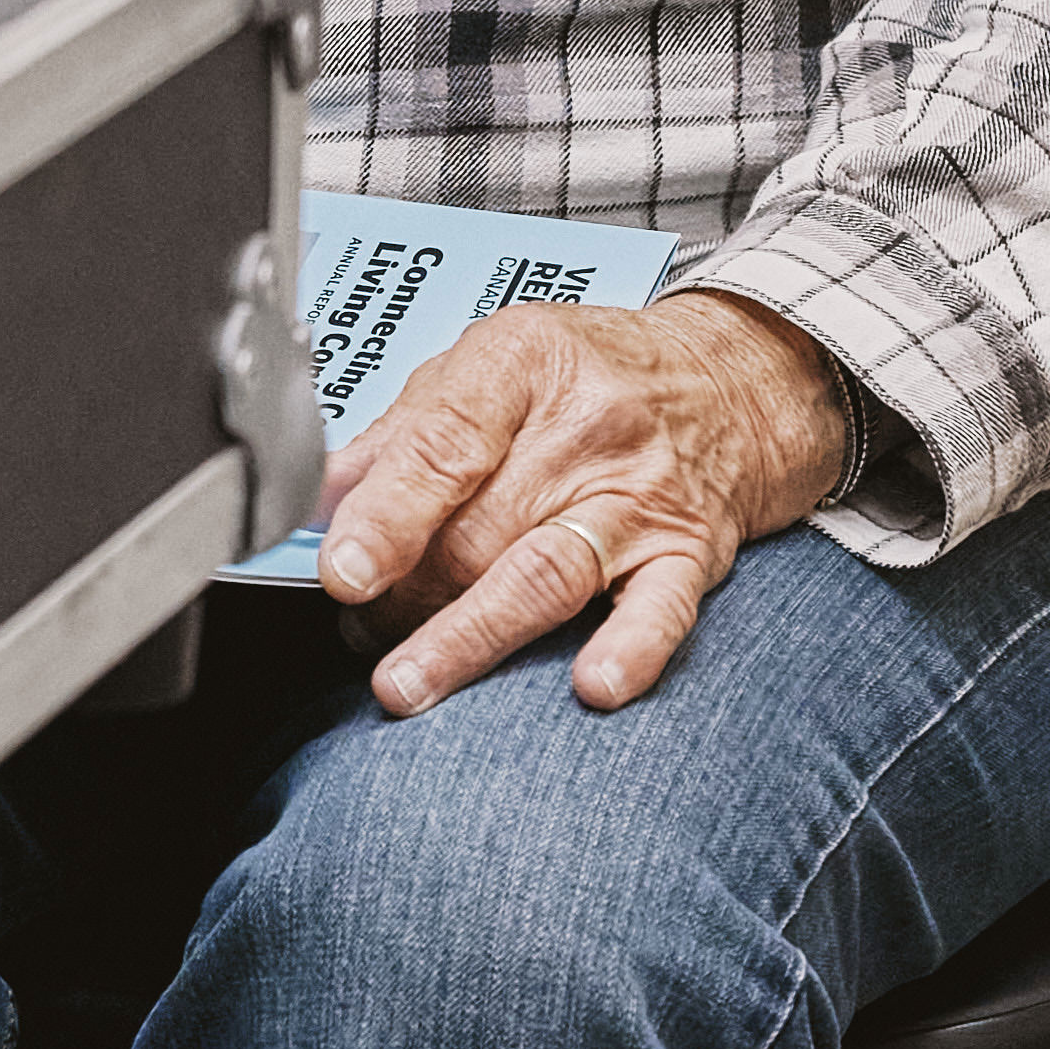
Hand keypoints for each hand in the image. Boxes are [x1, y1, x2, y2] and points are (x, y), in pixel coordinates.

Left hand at [318, 289, 860, 715]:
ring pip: (544, 576)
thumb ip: (401, 435)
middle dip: (402, 596)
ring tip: (406, 682)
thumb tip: (317, 503)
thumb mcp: (488, 362)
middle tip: (358, 629)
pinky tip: (590, 686)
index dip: (385, 516)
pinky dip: (629, 650)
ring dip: (468, 639)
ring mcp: (640, 495)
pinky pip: (661, 608)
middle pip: (477, 530)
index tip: (341, 571)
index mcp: (520, 365)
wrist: (732, 380)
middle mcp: (585, 428)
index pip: (443, 445)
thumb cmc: (588, 374)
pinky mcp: (690, 552)